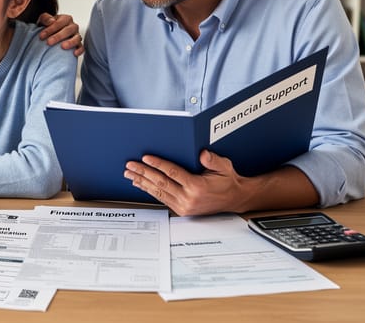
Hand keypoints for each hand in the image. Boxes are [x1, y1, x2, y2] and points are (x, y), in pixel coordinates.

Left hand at [38, 13, 83, 56]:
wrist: (51, 34)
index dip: (50, 29)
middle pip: (68, 30)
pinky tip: (74, 53)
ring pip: (77, 38)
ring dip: (70, 42)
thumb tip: (51, 21)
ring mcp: (77, 35)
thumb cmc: (47, 26)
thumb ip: (45, 18)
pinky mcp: (79, 45)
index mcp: (65, 18)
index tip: (41, 36)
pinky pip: (81, 47)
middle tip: (49, 42)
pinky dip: (79, 50)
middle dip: (58, 36)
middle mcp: (73, 26)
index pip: (59, 23)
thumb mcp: (44, 20)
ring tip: (63, 47)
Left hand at [124, 149, 249, 215]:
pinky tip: (141, 184)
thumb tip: (202, 154)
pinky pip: (162, 198)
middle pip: (161, 183)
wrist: (234, 199)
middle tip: (130, 166)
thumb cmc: (228, 181)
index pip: (172, 173)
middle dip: (143, 173)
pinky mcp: (182, 210)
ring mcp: (184, 206)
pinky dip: (149, 191)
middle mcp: (189, 198)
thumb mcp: (224, 167)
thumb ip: (213, 160)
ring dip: (142, 182)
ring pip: (158, 192)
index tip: (145, 158)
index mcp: (197, 187)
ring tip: (130, 174)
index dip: (158, 164)